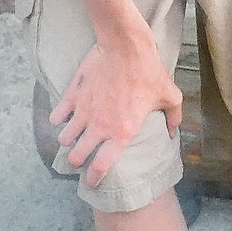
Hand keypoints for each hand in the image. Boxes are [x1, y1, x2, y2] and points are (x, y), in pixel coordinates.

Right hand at [49, 35, 182, 186]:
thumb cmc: (149, 72)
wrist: (125, 46)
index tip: (93, 183)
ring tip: (71, 138)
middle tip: (79, 159)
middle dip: (76, 161)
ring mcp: (83, 111)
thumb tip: (173, 132)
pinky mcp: (73, 95)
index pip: (102, 166)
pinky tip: (61, 118)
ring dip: (67, 140)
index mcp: (122, 133)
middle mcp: (99, 127)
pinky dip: (58, 118)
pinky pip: (58, 114)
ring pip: (65, 137)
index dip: (95, 179)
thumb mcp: (170, 96)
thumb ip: (173, 118)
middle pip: (77, 155)